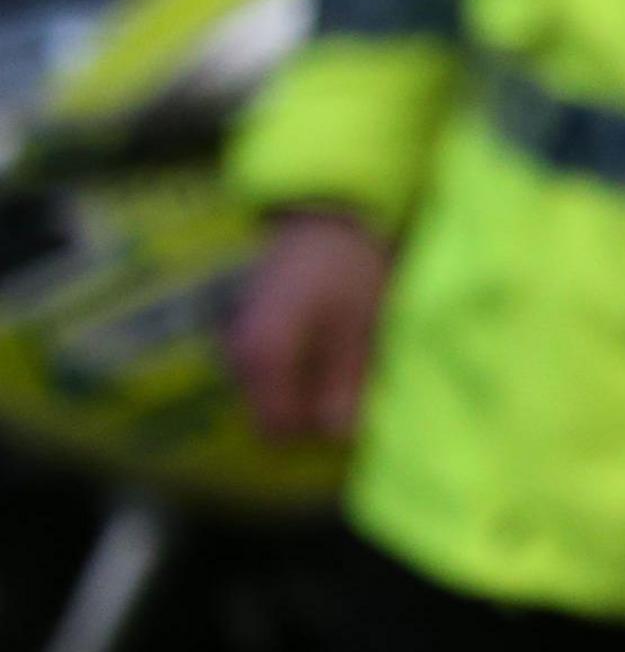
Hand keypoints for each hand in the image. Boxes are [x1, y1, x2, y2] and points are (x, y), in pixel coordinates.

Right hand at [228, 208, 392, 440]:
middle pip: (271, 415)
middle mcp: (238, 354)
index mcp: (263, 355)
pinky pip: (270, 373)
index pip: (280, 428)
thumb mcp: (361, 327)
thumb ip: (347, 383)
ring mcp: (237, 342)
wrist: (328, 215)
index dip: (318, 428)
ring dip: (307, 389)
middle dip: (313, 410)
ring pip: (271, 394)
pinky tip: (327, 343)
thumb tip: (337, 436)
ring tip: (345, 355)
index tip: (355, 405)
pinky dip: (298, 370)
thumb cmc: (350, 267)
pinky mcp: (246, 331)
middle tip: (355, 381)